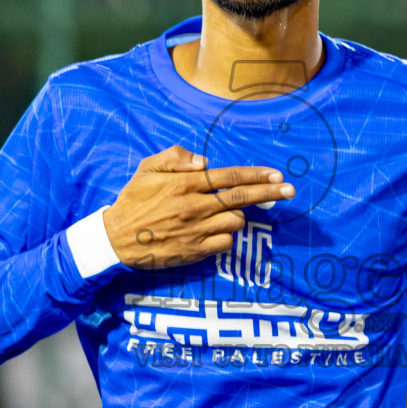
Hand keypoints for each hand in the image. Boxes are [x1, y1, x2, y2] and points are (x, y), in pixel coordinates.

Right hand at [102, 145, 293, 267]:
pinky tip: (215, 232)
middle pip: (242, 198)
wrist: (116, 238)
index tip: (276, 175)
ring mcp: (196, 230)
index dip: (256, 175)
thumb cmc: (133, 199)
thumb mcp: (148, 168)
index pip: (229, 177)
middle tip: (290, 191)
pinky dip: (226, 237)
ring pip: (235, 221)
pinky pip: (225, 244)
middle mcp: (194, 206)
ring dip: (237, 216)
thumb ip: (177, 157)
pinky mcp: (195, 251)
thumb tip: (206, 162)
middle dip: (270, 194)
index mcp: (185, 183)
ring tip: (224, 213)